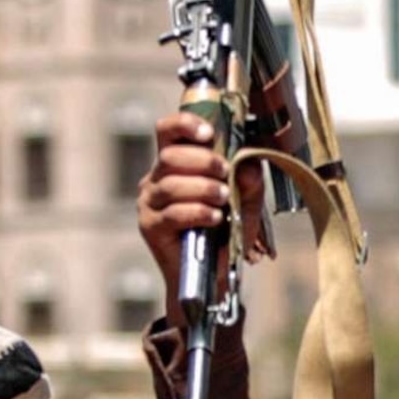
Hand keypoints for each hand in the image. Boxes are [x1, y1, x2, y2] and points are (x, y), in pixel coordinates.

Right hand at [134, 107, 264, 305]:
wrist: (213, 274)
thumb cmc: (226, 232)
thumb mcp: (246, 202)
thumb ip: (249, 181)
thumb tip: (248, 165)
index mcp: (175, 163)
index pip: (167, 130)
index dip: (184, 124)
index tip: (208, 133)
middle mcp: (156, 179)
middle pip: (169, 155)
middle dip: (202, 161)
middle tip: (224, 172)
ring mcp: (149, 203)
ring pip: (171, 184)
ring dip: (202, 188)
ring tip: (223, 199)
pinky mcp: (150, 227)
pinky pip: (172, 213)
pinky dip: (197, 212)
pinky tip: (214, 218)